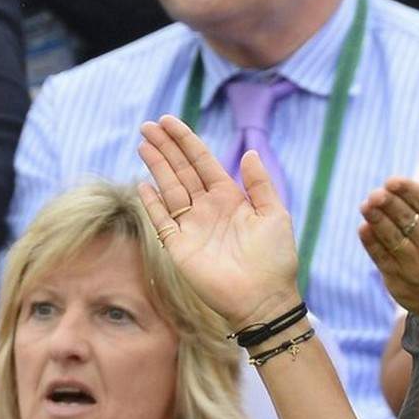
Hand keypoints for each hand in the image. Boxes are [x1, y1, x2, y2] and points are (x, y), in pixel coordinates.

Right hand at [137, 114, 301, 327]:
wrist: (264, 298)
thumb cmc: (275, 258)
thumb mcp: (275, 214)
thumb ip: (260, 184)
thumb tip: (249, 152)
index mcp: (230, 198)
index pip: (203, 162)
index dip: (186, 141)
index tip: (169, 121)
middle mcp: (208, 208)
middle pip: (181, 170)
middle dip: (165, 148)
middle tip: (148, 126)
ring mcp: (192, 226)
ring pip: (169, 188)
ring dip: (156, 166)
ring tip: (143, 144)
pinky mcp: (179, 246)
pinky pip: (162, 219)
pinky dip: (151, 202)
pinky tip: (143, 183)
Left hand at [357, 145, 418, 346]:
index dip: (404, 190)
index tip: (391, 182)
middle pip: (404, 216)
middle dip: (387, 203)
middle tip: (375, 194)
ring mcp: (417, 263)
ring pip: (391, 235)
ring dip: (375, 219)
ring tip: (366, 205)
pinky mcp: (401, 280)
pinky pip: (382, 257)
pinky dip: (371, 242)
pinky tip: (364, 228)